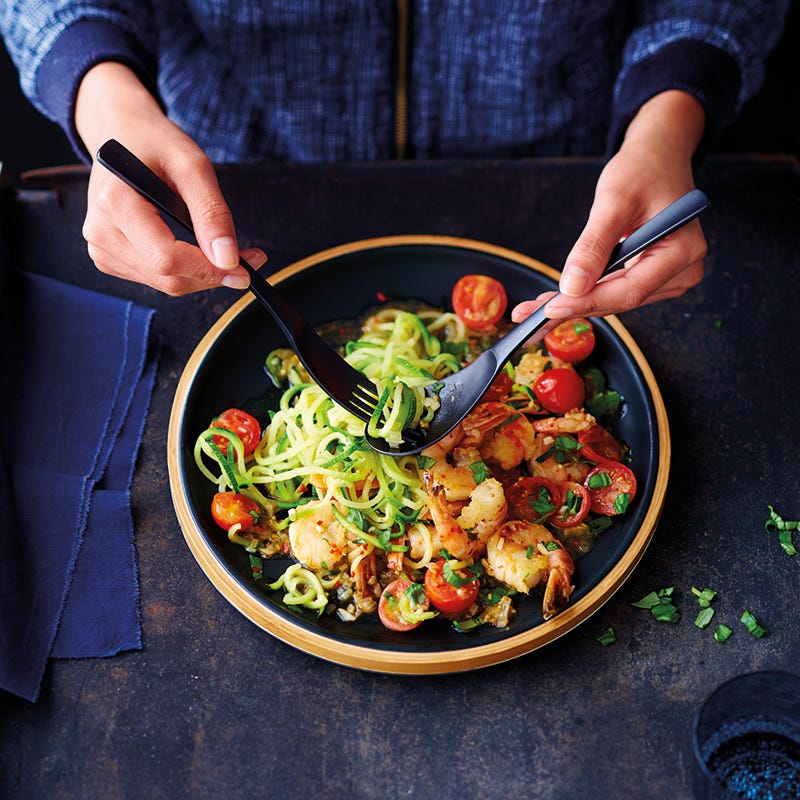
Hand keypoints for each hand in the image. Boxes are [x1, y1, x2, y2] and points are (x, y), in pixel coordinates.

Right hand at [76, 63, 264, 294]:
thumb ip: (211, 212)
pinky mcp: (107, 256)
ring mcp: (101, 247)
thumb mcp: (192, 166)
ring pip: (165, 284)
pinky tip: (196, 251)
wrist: (121, 134)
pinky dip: (184, 272)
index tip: (246, 270)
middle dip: (213, 275)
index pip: (167, 259)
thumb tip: (227, 259)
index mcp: (115, 203)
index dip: (210, 270)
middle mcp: (100, 231)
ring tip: (225, 252)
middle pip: (168, 277)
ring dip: (202, 275)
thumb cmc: (155, 143)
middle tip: (249, 260)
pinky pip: (155, 279)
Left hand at [512, 91, 706, 322]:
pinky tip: (556, 298)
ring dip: (575, 303)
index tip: (550, 309)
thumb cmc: (642, 169)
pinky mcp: (653, 276)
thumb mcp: (613, 201)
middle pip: (620, 300)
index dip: (587, 302)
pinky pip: (615, 289)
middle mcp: (683, 270)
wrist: (657, 156)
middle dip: (573, 307)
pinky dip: (586, 293)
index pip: (630, 291)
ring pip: (614, 299)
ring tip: (533, 309)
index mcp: (683, 251)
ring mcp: (670, 276)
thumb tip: (572, 286)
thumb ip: (593, 245)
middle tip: (529, 315)